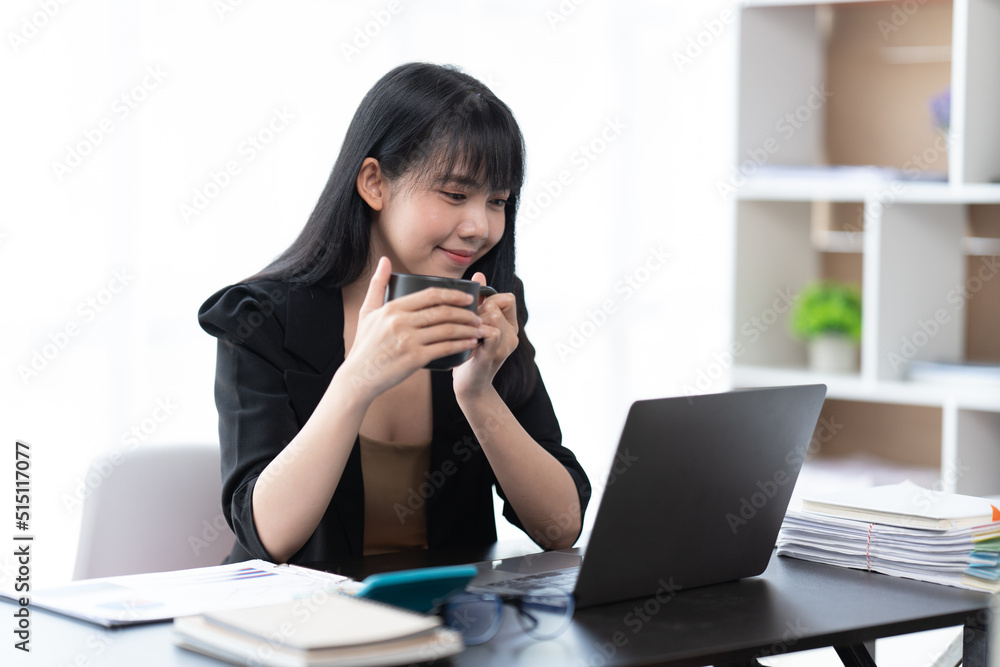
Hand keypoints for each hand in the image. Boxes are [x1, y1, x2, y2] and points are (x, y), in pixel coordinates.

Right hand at [339, 257, 482, 402]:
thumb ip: (378, 284)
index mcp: (393, 308)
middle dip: (466, 313)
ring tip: (478, 330)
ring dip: (468, 329)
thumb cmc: (365, 345)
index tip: (468, 298)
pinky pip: (445, 348)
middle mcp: (401, 322)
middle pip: (443, 312)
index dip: (454, 294)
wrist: (359, 376)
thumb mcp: (367, 312)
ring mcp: (408, 340)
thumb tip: (384, 260)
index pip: (430, 295)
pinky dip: (461, 345)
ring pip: (447, 330)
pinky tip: (470, 344)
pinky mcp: (415, 359)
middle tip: (478, 317)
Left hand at [453, 272, 518, 400]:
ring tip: (464, 331)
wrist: (470, 387)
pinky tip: (466, 337)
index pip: (507, 298)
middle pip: (497, 305)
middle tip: (465, 323)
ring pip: (492, 315)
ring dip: (474, 319)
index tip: (475, 311)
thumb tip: (478, 274)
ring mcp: (505, 346)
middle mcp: (512, 335)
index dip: (490, 298)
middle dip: (478, 308)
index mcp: (510, 326)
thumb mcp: (475, 325)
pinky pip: (492, 333)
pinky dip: (477, 331)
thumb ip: (479, 301)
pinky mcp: (493, 356)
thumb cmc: (469, 353)